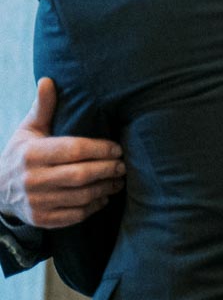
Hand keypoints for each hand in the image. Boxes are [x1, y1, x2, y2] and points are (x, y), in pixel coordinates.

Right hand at [0, 78, 124, 228]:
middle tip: (123, 165)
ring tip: (118, 180)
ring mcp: (36, 202)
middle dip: (108, 169)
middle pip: (81, 175)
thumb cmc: (21, 154)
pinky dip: (94, 206)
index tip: (117, 148)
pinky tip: (104, 196)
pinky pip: (76, 215)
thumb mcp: (28, 130)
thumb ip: (42, 108)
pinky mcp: (42, 219)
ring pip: (81, 196)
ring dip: (105, 188)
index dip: (100, 149)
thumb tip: (48, 80)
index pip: (74, 150)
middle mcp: (32, 179)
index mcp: (31, 154)